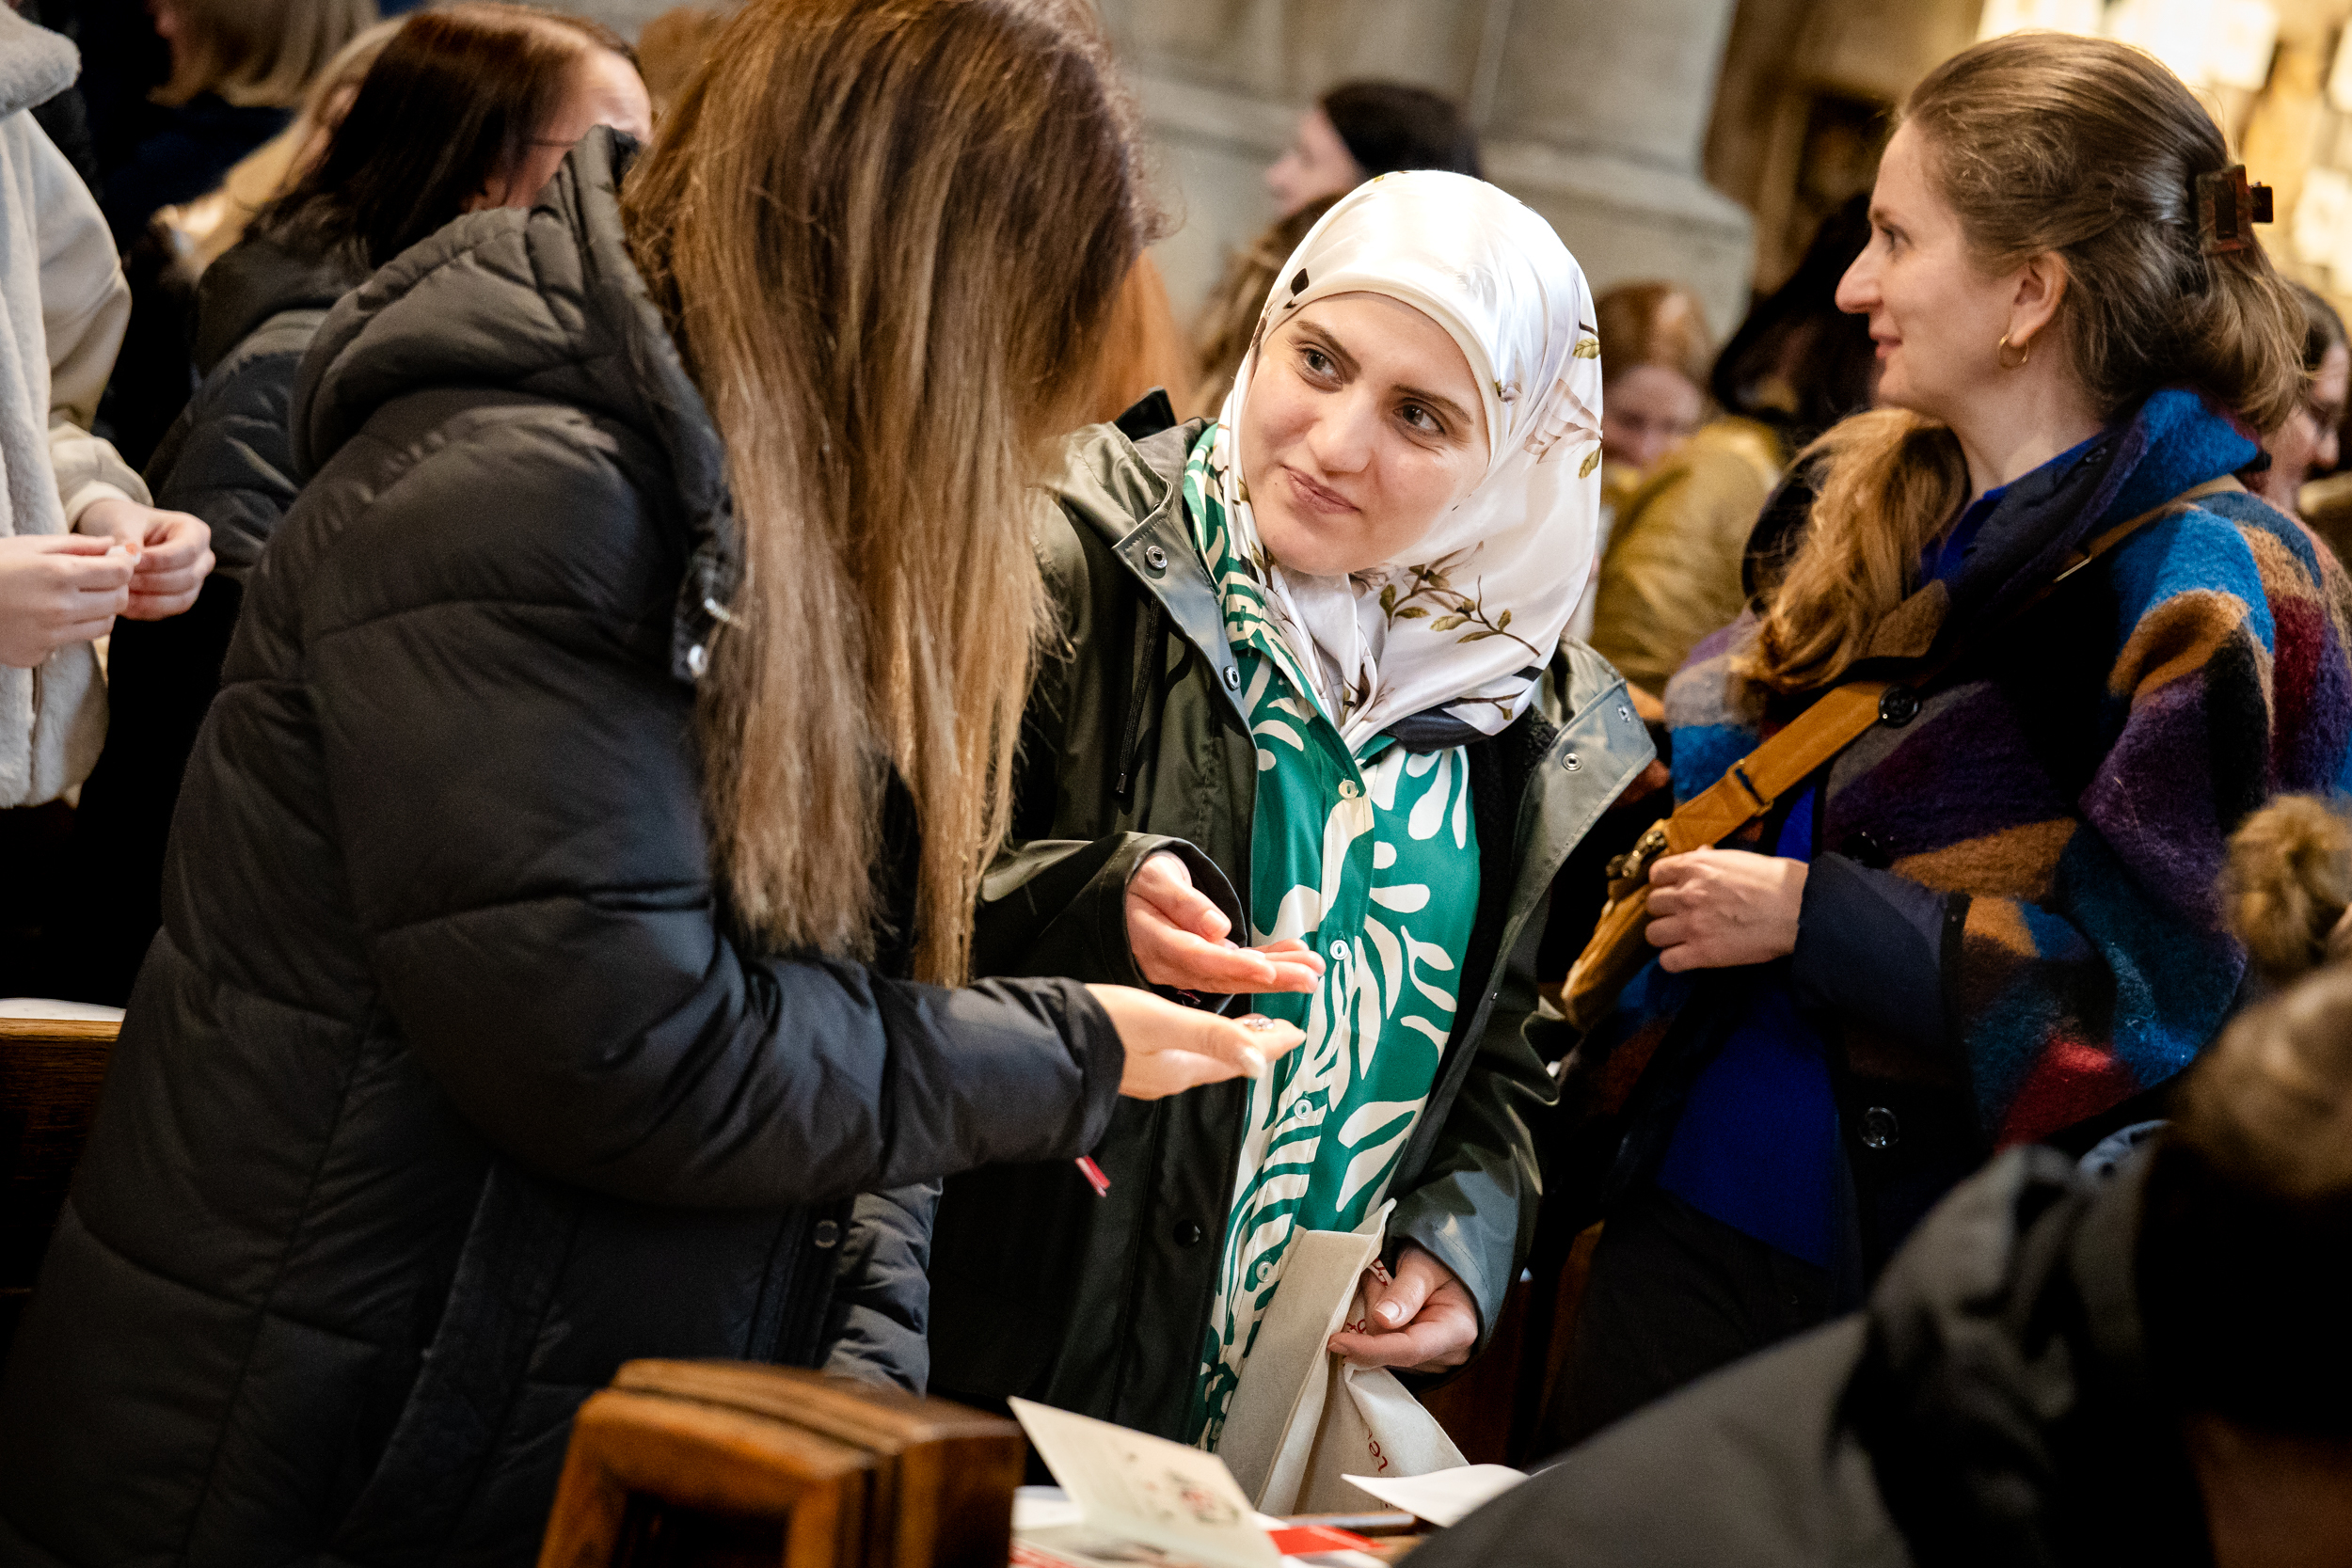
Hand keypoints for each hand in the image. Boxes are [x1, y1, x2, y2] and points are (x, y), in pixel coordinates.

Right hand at [0, 534, 132, 666]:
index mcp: (58, 574)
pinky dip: (66, 630)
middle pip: (118, 602)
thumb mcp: (30, 545)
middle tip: (99, 582)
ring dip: (98, 612)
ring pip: (102, 627)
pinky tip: (42, 618)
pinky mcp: (36, 654)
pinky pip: (70, 643)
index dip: (123, 567)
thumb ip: (76, 545)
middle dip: (115, 589)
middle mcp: (59, 608)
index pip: (119, 574)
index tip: (114, 563)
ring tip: (73, 599)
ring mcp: (48, 635)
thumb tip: (114, 547)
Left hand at [78, 497, 212, 618]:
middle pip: (187, 578)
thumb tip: (130, 559)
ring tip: (118, 593)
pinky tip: (123, 604)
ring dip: (148, 600)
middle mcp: (202, 559)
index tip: (129, 563)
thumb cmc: (125, 523)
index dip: (158, 561)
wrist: (120, 533)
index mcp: (195, 533)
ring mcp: (194, 582)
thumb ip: (129, 540)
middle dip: (151, 581)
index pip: (186, 551)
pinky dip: (145, 609)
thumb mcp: (124, 522)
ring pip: (181, 600)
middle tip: (119, 581)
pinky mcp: (180, 600)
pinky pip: (168, 611)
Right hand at [1085, 984, 1305, 1099]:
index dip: (1272, 1043)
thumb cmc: (1105, 1025)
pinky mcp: (1133, 1065)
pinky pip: (1183, 1058)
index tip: (1298, 1032)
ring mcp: (1152, 1074)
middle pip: (1228, 1060)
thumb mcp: (1163, 1023)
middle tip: (1281, 1032)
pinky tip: (1195, 1039)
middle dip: (1257, 1046)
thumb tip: (1260, 1063)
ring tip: (1248, 1034)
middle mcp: (1172, 1076)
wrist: (1050, 1040)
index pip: (1242, 1055)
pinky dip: (1203, 1046)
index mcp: (1185, 1067)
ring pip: (1206, 1061)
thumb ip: (1212, 1038)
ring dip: (1231, 1046)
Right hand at [1127, 851, 1322, 994]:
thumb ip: (1183, 903)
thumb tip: (1217, 928)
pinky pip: (1234, 967)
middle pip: (1222, 975)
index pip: (1197, 958)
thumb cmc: (1138, 881)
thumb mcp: (1154, 880)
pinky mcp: (1200, 963)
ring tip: (1312, 969)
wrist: (1125, 890)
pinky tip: (1296, 957)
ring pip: (1233, 976)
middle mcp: (1170, 964)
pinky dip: (1267, 963)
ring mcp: (1186, 968)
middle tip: (1309, 977)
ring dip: (1276, 974)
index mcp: (1154, 942)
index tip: (1268, 971)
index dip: (1234, 968)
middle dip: (1269, 978)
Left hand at [1327, 1243, 1477, 1372]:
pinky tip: (1385, 1307)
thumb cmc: (1440, 1260)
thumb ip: (1405, 1291)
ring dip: (1374, 1318)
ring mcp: (1433, 1361)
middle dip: (1374, 1314)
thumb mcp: (1423, 1265)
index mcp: (1457, 1330)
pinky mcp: (1418, 1362)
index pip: (1410, 1349)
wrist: (1451, 1267)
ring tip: (1384, 1286)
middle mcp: (1448, 1354)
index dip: (1370, 1349)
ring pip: (1384, 1350)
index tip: (1336, 1341)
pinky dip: (1378, 1328)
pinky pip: (1386, 1351)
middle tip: (1374, 1277)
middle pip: (1392, 1349)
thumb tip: (1382, 1319)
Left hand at [1644, 847, 1806, 970]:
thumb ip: (1712, 858)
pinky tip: (1687, 957)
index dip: (1664, 883)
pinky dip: (1675, 961)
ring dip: (1666, 936)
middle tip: (1682, 915)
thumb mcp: (1738, 858)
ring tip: (1683, 938)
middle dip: (1666, 910)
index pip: (1656, 874)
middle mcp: (1686, 894)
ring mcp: (1691, 924)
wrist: (1798, 908)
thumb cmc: (1777, 881)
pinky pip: (1668, 961)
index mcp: (1695, 866)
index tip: (1673, 890)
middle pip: (1652, 904)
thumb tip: (1702, 853)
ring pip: (1653, 934)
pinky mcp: (1701, 952)